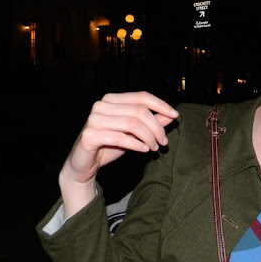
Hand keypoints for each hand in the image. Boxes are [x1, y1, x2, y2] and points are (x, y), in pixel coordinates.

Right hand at [58, 91, 178, 213]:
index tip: (175, 116)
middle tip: (164, 141)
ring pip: (132, 124)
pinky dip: (136, 144)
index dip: (160, 105)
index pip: (141, 96)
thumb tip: (171, 115)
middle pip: (139, 111)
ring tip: (154, 148)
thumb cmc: (111, 145)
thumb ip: (151, 122)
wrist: (84, 164)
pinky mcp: (89, 135)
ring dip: (148, 137)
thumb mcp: (134, 132)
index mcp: (112, 99)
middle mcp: (101, 105)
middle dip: (156, 127)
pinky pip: (119, 137)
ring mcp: (94, 119)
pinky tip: (144, 150)